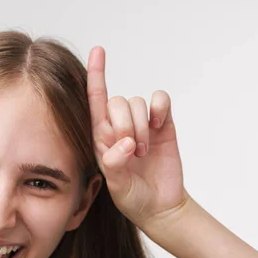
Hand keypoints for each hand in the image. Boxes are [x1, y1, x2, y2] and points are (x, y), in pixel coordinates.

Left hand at [87, 47, 189, 236]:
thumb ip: (115, 165)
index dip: (96, 75)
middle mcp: (119, 126)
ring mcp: (142, 124)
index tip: (98, 51)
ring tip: (144, 152)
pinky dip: (160, 108)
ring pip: (137, 102)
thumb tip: (125, 143)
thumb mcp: (117, 187)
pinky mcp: (163, 124)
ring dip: (141, 126)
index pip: (94, 101)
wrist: (161, 207)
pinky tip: (160, 125)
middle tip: (133, 151)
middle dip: (125, 125)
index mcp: (101, 137)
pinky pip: (160, 101)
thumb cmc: (133, 198)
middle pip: (117, 102)